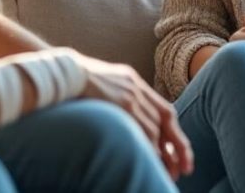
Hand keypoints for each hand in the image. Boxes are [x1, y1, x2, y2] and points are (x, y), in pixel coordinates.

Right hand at [75, 55, 193, 180]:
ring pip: (155, 129)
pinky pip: (141, 130)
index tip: (183, 154)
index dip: (176, 133)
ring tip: (167, 173)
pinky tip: (151, 162)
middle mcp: (135, 87)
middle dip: (177, 148)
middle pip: (165, 121)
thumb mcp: (101, 85)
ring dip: (163, 153)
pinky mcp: (121, 103)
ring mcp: (129, 94)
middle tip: (183, 169)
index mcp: (132, 81)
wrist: (61, 71)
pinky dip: (149, 147)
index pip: (164, 110)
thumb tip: (125, 126)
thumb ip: (116, 99)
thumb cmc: (73, 82)